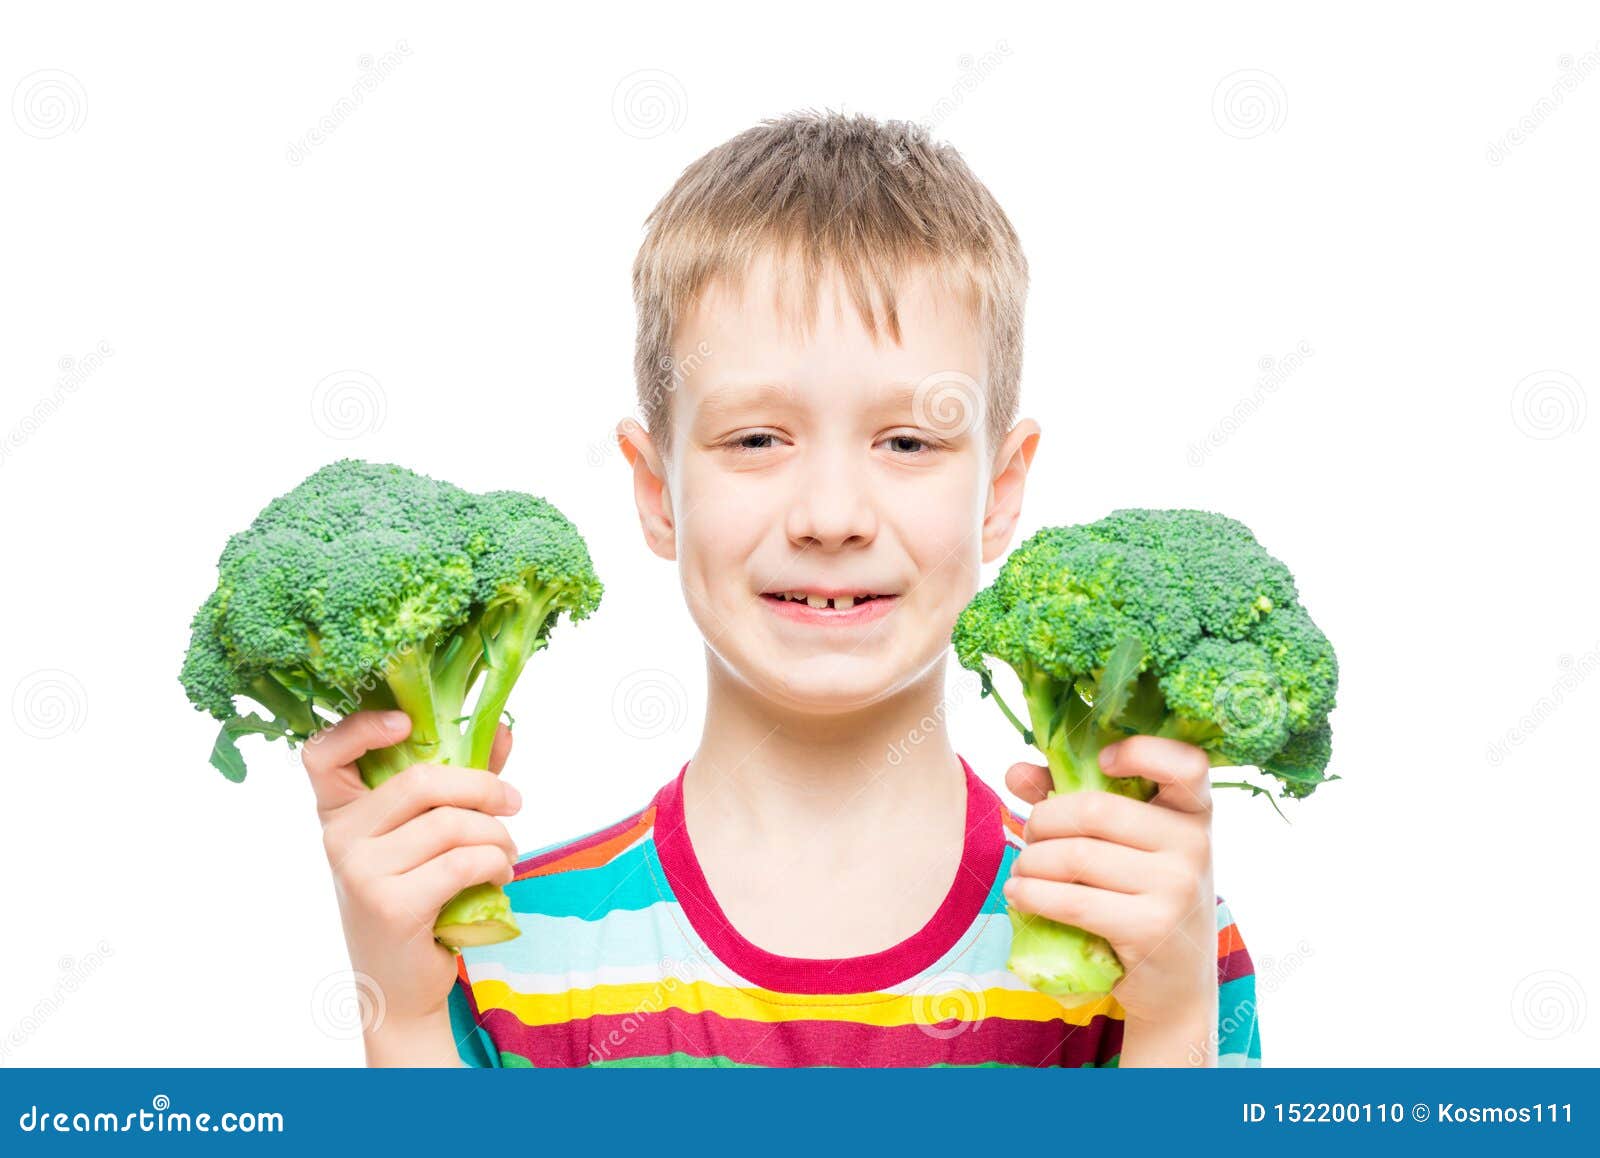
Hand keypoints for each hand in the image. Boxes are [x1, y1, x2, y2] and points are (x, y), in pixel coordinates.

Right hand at [302, 710, 520, 1063]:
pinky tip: (498, 874)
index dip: (361, 728)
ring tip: (506, 852)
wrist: (400, 983)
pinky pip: (463, 862)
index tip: (407, 723)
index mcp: (339, 811)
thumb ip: (461, 781)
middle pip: (421, 781)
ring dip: (498, 836)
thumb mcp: (429, 834)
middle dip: (483, 787)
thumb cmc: (417, 897)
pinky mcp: (390, 905)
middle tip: (512, 803)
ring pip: (451, 824)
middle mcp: (338, 837)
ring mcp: (359, 872)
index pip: (321, 753)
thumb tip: (503, 730)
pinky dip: (496, 862)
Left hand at [1001, 736, 1216, 1044]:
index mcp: (1194, 811)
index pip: (1186, 763)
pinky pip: (1072, 900)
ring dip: (1031, 862)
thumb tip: (1016, 770)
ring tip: (1022, 870)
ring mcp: (1176, 887)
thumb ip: (1075, 797)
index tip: (1101, 762)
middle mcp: (1194, 844)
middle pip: (1094, 810)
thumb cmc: (1144, 897)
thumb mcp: (1126, 844)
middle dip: (1044, 821)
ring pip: (1075, 856)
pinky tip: (1018, 894)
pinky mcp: (1151, 928)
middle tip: (1030, 837)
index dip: (1141, 752)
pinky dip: (1032, 894)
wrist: (1176, 983)